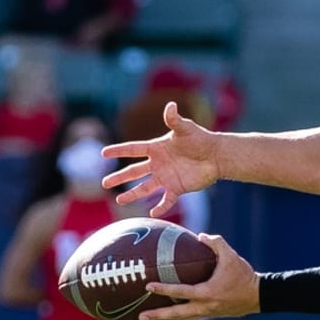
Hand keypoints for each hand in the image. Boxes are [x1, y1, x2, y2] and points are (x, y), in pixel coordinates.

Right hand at [102, 100, 221, 217]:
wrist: (216, 155)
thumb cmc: (200, 139)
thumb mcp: (185, 128)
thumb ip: (174, 120)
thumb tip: (170, 106)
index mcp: (156, 148)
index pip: (133, 149)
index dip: (118, 150)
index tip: (103, 153)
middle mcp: (158, 164)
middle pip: (134, 171)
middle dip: (119, 177)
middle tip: (104, 183)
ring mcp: (166, 177)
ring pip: (145, 188)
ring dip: (133, 194)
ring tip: (119, 200)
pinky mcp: (178, 188)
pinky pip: (166, 200)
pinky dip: (160, 207)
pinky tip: (152, 213)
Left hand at [139, 233, 259, 319]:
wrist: (258, 296)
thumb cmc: (244, 275)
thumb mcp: (231, 256)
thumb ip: (216, 243)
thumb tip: (200, 236)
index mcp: (208, 292)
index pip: (181, 291)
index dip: (164, 289)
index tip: (148, 286)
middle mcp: (205, 307)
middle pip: (177, 314)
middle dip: (159, 316)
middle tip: (140, 316)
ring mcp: (207, 313)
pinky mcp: (209, 315)